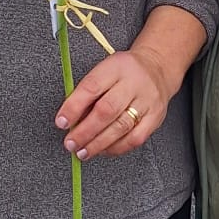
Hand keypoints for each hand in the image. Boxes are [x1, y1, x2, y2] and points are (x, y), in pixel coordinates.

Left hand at [56, 47, 171, 161]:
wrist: (158, 69)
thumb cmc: (124, 73)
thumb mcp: (104, 70)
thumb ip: (88, 93)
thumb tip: (70, 120)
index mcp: (116, 67)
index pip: (92, 87)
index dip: (73, 107)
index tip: (61, 122)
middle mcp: (134, 83)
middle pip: (107, 110)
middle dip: (85, 131)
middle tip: (70, 143)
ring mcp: (147, 101)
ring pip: (121, 127)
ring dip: (98, 144)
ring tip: (83, 152)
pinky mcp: (156, 117)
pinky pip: (135, 138)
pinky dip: (116, 148)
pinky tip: (103, 150)